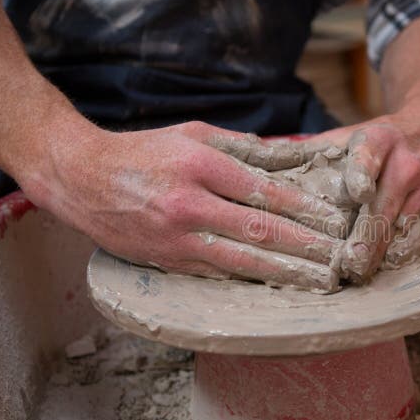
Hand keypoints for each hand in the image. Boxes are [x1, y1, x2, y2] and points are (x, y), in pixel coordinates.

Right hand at [27, 120, 349, 290]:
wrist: (81, 178)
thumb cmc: (146, 152)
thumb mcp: (195, 134)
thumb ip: (247, 148)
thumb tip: (294, 158)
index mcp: (201, 166)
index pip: (265, 192)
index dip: (305, 209)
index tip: (334, 220)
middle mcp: (190, 205)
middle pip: (259, 231)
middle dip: (305, 246)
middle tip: (338, 256)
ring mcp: (177, 239)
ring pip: (242, 260)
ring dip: (285, 272)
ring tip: (318, 280)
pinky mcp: (168, 262)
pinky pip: (218, 274)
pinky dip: (251, 280)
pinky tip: (277, 285)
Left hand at [303, 97, 419, 279]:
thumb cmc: (381, 139)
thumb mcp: (348, 135)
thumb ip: (310, 153)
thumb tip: (258, 165)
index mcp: (378, 140)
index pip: (369, 156)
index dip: (363, 173)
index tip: (358, 193)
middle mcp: (406, 163)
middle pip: (385, 206)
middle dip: (368, 238)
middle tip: (349, 264)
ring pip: (404, 227)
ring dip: (383, 254)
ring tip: (360, 273)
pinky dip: (405, 254)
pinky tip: (387, 268)